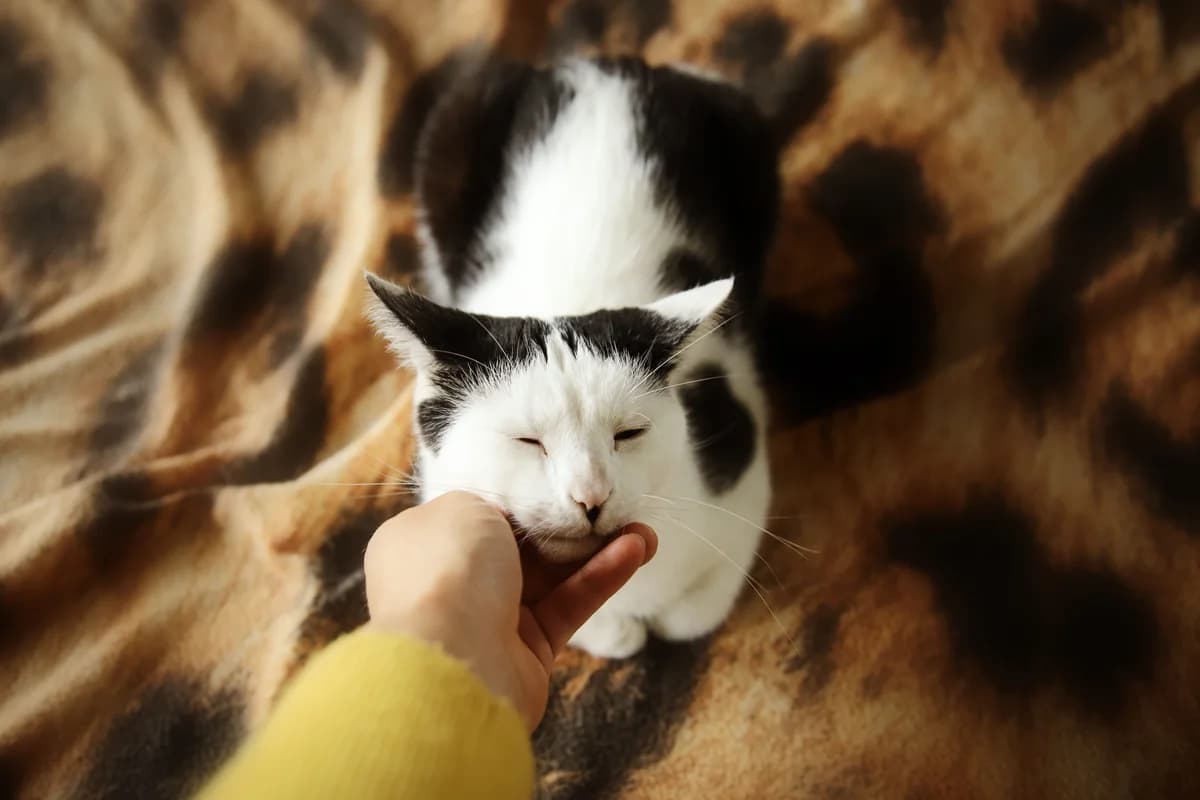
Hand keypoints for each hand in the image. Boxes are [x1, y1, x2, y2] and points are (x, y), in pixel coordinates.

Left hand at [364, 491, 656, 729]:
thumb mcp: (463, 506)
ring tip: (643, 532)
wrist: (451, 661)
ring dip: (597, 551)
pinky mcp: (526, 651)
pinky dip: (600, 578)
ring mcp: (488, 617)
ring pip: (551, 576)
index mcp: (420, 543)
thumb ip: (493, 502)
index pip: (476, 513)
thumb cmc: (447, 570)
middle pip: (520, 545)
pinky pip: (567, 605)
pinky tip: (636, 551)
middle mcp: (451, 581)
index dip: (520, 498)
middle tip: (610, 507)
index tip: (558, 484)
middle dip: (569, 526)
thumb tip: (511, 513)